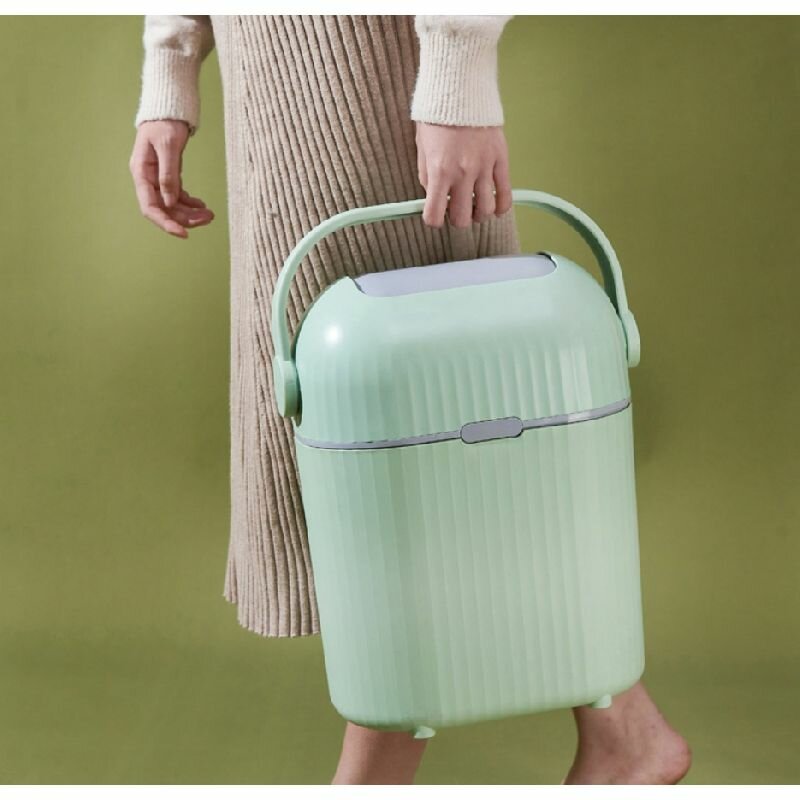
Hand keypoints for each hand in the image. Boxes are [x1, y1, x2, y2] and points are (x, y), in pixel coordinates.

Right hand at [129, 120, 214, 238]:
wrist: (169, 107)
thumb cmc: (166, 122)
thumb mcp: (169, 146)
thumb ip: (168, 175)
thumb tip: (169, 203)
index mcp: (141, 172)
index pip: (150, 207)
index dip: (166, 223)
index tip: (184, 233)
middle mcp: (147, 178)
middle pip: (164, 208)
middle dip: (184, 218)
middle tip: (208, 219)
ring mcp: (157, 178)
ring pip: (172, 204)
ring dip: (190, 212)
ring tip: (210, 214)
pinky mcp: (168, 175)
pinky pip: (178, 195)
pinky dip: (190, 203)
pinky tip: (202, 205)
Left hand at [415, 122, 511, 228]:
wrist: (460, 89)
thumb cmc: (436, 118)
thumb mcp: (422, 150)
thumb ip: (427, 178)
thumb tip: (434, 198)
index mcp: (439, 172)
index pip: (434, 216)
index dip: (433, 220)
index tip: (435, 214)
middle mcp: (462, 174)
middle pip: (462, 219)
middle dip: (457, 219)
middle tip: (456, 209)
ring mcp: (484, 167)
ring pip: (485, 211)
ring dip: (478, 214)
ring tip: (475, 206)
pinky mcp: (501, 159)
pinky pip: (505, 194)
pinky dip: (501, 207)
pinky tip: (495, 207)